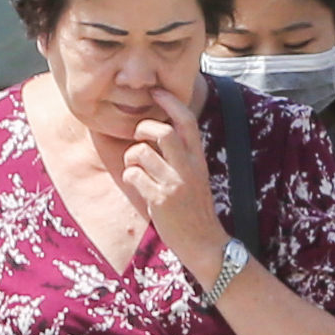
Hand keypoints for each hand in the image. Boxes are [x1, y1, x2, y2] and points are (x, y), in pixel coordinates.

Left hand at [119, 106, 222, 267]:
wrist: (204, 242)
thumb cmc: (194, 208)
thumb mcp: (195, 176)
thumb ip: (182, 156)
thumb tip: (159, 133)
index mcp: (198, 158)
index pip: (187, 121)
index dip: (170, 102)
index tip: (156, 92)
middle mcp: (189, 167)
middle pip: (161, 132)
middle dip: (142, 129)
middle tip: (137, 137)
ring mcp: (175, 183)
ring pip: (140, 153)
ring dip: (131, 158)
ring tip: (136, 169)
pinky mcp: (161, 199)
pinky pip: (133, 175)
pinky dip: (130, 177)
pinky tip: (138, 187)